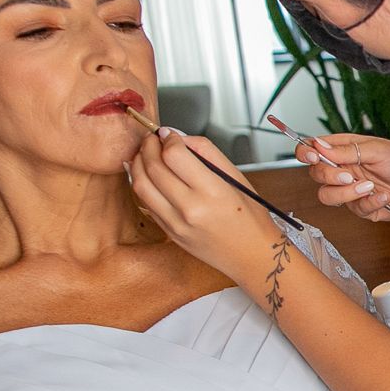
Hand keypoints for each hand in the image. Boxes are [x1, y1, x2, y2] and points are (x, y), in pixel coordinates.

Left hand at [127, 127, 279, 277]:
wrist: (252, 256)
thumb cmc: (250, 218)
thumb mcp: (238, 178)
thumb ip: (207, 153)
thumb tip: (179, 137)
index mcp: (213, 192)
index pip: (174, 155)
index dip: (168, 138)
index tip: (169, 134)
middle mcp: (191, 209)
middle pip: (153, 167)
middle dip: (148, 146)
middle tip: (153, 139)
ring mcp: (176, 224)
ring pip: (141, 185)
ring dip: (138, 163)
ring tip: (146, 154)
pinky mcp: (169, 233)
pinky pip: (145, 203)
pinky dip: (142, 183)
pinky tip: (148, 174)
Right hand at [298, 133, 389, 223]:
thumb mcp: (377, 150)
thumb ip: (347, 150)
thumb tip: (319, 145)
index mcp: (344, 149)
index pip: (313, 149)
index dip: (305, 152)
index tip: (311, 156)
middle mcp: (343, 169)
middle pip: (316, 174)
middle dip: (330, 175)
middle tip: (349, 175)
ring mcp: (350, 189)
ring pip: (328, 196)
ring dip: (347, 193)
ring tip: (370, 187)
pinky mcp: (360, 207)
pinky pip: (354, 209)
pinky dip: (370, 203)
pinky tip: (385, 196)